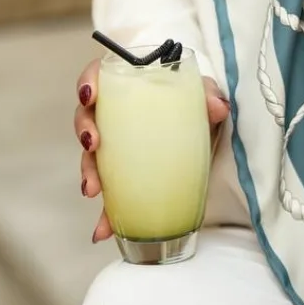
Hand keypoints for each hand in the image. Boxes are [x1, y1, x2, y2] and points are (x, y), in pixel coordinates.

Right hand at [75, 58, 230, 241]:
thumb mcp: (203, 95)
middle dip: (84, 129)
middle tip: (93, 142)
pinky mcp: (124, 174)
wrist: (205, 133)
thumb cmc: (195, 103)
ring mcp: (117, 146)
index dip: (88, 82)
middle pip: (88, 115)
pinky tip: (103, 230)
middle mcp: (116, 114)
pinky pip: (110, 192)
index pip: (100, 75)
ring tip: (94, 189)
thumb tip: (219, 107)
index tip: (90, 95)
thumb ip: (210, 95)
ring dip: (88, 172)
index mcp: (132, 85)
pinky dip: (105, 213)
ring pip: (91, 155)